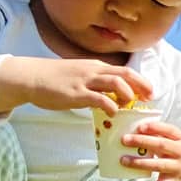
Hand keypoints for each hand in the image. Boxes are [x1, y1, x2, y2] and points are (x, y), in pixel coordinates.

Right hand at [0, 56, 152, 115]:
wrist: (32, 76)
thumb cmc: (54, 78)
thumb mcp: (79, 75)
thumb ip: (94, 83)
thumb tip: (108, 97)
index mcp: (96, 67)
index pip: (124, 71)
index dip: (140, 81)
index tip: (148, 92)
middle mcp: (94, 71)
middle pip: (125, 74)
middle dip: (141, 86)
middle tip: (148, 99)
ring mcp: (85, 81)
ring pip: (116, 83)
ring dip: (128, 95)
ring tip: (129, 105)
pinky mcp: (76, 93)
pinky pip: (99, 99)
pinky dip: (111, 106)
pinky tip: (113, 112)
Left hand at [121, 120, 180, 180]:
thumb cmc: (178, 150)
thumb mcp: (175, 140)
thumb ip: (159, 135)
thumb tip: (134, 132)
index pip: (169, 130)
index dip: (155, 128)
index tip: (140, 126)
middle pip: (162, 146)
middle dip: (142, 142)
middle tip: (124, 140)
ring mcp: (177, 168)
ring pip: (158, 165)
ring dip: (140, 163)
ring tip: (123, 160)